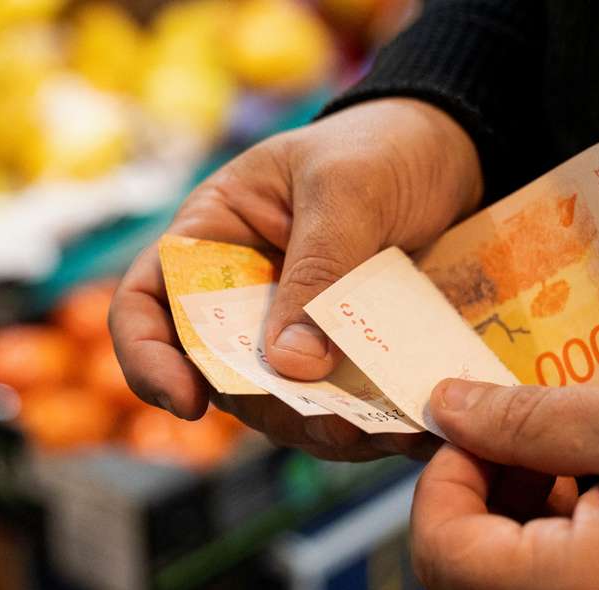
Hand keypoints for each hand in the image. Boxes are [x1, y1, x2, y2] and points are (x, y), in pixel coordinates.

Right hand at [110, 98, 481, 459]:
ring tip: (372, 431)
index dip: (148, 358)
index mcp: (210, 236)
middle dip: (263, 407)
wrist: (452, 155)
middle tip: (326, 421)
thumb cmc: (380, 148)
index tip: (187, 403)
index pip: (146, 304)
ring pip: (277, 402)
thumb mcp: (347, 190)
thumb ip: (318, 269)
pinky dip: (362, 424)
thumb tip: (292, 364)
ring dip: (317, 427)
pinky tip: (399, 428)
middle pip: (216, 372)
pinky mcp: (339, 354)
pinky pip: (333, 404)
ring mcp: (288, 329)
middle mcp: (238, 291)